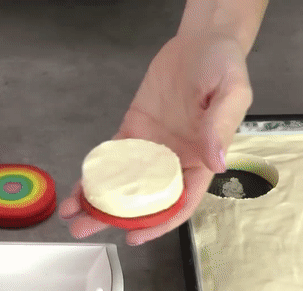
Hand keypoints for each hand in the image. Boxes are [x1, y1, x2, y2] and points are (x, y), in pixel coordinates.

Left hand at [59, 32, 252, 245]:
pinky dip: (96, 170)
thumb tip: (216, 163)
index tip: (133, 237)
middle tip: (82, 229)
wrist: (202, 40)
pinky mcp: (134, 129)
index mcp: (201, 160)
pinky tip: (79, 183)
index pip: (181, 202)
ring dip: (98, 198)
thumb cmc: (224, 66)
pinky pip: (113, 154)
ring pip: (123, 180)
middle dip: (114, 217)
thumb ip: (221, 126)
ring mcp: (152, 146)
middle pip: (144, 198)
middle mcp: (175, 160)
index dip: (158, 223)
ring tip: (70, 213)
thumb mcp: (232, 92)